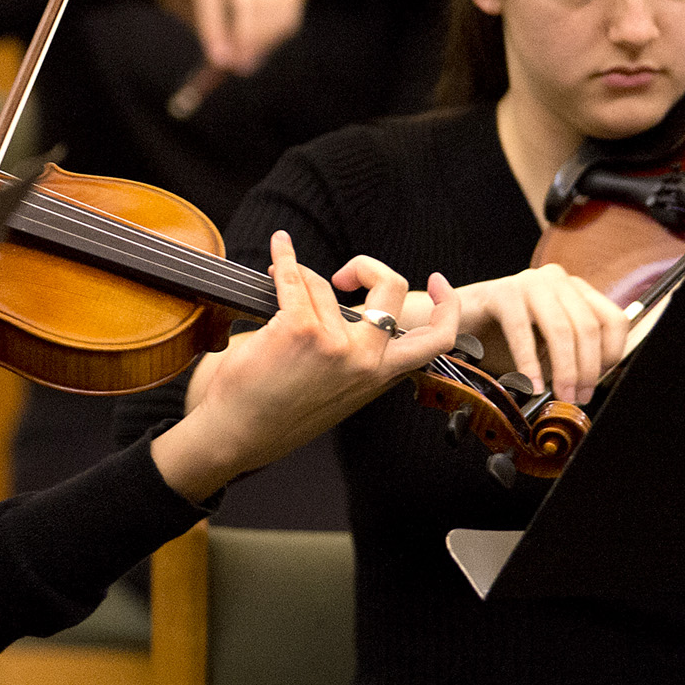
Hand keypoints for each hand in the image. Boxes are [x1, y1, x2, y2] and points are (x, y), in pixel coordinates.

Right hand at [129, 0, 303, 75]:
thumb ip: (230, 29)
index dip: (280, 28)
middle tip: (245, 65)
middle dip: (263, 37)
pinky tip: (215, 54)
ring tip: (230, 63)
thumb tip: (248, 65)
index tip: (260, 54)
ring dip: (245, 38)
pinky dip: (216, 33)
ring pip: (250, 2)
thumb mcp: (211, 7)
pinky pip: (214, 5)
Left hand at [155, 231, 457, 500]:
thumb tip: (350, 315)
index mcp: (380, 375)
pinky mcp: (299, 329)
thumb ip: (357, 360)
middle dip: (368, 268)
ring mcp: (334, 343)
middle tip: (343, 275)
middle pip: (392, 290)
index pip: (435, 339)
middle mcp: (366, 359)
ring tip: (280, 283)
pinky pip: (294, 278)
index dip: (447, 306)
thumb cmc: (276, 416)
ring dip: (300, 278)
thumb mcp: (338, 394)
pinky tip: (279, 249)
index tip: (438, 282)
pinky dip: (284, 258)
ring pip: (325, 285)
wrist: (236, 435)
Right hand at [428, 262, 626, 405]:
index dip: (611, 354)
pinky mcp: (502, 292)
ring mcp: (529, 282)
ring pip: (561, 329)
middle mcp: (556, 280)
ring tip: (559, 393)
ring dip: (564, 368)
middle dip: (587, 368)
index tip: (597, 382)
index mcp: (573, 290)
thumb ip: (572, 355)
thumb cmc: (497, 337)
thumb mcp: (545, 347)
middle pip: (588, 327)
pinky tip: (531, 382)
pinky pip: (523, 331)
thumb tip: (593, 383)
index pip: (612, 319)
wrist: (447, 323)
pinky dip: (529, 362)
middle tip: (577, 396)